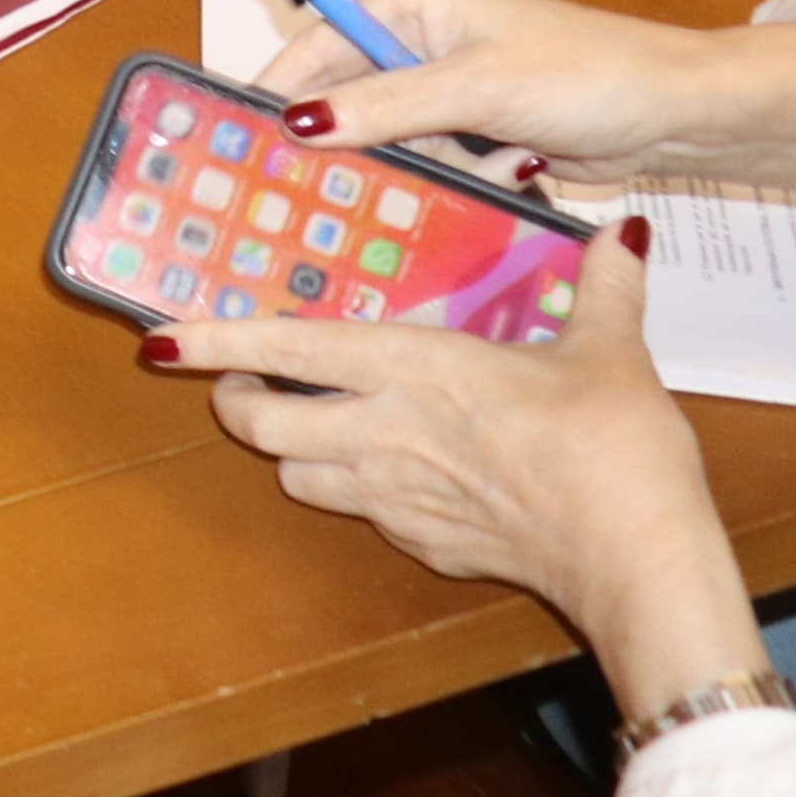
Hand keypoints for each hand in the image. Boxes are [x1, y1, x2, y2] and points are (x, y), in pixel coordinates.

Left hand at [157, 224, 769, 725]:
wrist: (637, 563)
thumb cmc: (617, 452)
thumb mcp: (611, 354)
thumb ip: (603, 288)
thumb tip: (623, 234)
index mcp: (414, 369)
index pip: (286, 350)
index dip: (214, 342)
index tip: (158, 337)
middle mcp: (386, 434)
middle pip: (261, 425)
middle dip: (236, 401)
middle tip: (244, 380)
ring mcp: (399, 500)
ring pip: (296, 478)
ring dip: (289, 452)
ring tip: (306, 425)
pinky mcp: (428, 547)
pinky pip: (362, 516)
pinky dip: (356, 494)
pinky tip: (393, 477)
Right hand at [252, 0, 795, 203]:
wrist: (683, 114)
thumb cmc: (586, 74)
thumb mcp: (477, 87)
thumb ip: (385, 104)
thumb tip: (296, 124)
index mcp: (415, 2)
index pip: (320, 45)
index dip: (277, 94)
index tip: (235, 146)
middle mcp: (425, 40)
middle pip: (347, 96)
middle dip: (328, 145)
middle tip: (278, 199)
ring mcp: (455, 92)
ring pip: (387, 139)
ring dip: (384, 174)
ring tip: (338, 220)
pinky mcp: (484, 137)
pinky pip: (430, 165)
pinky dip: (426, 189)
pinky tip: (414, 219)